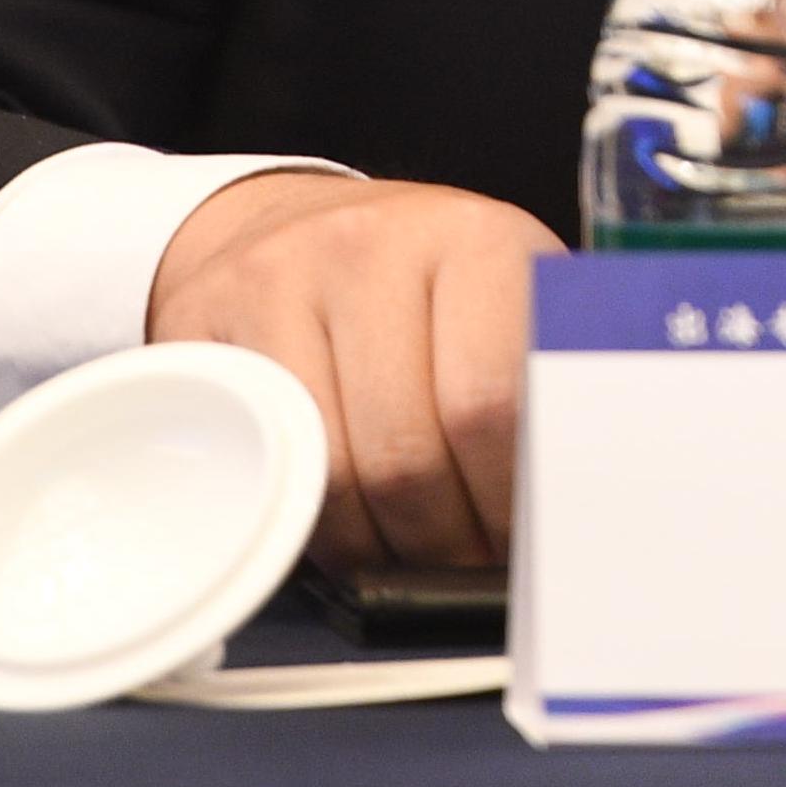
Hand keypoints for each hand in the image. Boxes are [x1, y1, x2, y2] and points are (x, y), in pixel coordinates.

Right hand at [149, 176, 555, 569]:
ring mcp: (283, 277)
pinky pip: (263, 459)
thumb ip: (537, 382)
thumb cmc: (420, 287)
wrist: (294, 224)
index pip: (493, 401)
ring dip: (379, 545)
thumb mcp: (499, 299)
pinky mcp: (209, 317)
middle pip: (408, 453)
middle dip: (446, 539)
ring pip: (334, 472)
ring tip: (411, 551)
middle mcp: (374, 244)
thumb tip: (576, 500)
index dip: (507, 497)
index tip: (522, 540)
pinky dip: (310, 520)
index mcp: (476, 239)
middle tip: (465, 563)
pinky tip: (344, 523)